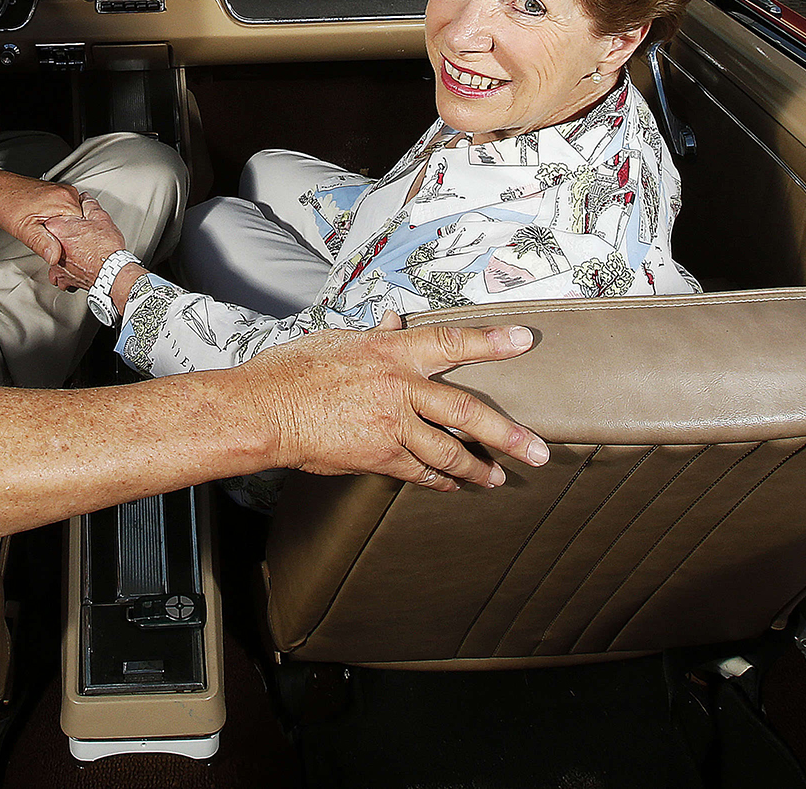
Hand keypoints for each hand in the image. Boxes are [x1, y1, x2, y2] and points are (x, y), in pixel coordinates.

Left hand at [0, 168, 85, 264]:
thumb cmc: (3, 203)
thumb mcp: (22, 229)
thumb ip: (41, 243)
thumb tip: (56, 256)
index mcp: (63, 200)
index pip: (85, 228)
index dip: (76, 245)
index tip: (68, 256)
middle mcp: (66, 194)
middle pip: (81, 225)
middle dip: (72, 240)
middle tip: (58, 252)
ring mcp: (62, 193)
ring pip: (74, 220)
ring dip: (67, 233)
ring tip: (53, 242)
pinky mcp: (56, 196)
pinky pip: (66, 214)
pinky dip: (62, 225)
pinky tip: (50, 232)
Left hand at [41, 198, 130, 290]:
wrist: (111, 273)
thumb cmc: (105, 248)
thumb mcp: (100, 218)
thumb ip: (89, 205)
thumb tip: (85, 199)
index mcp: (57, 227)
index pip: (53, 216)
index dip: (66, 217)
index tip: (74, 219)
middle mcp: (52, 247)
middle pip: (52, 237)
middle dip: (63, 236)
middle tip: (79, 234)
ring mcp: (56, 264)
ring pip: (54, 255)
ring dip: (64, 253)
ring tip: (79, 251)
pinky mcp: (63, 278)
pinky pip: (59, 274)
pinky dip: (65, 271)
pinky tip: (75, 266)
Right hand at [234, 319, 548, 490]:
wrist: (265, 411)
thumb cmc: (294, 370)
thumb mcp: (338, 340)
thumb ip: (376, 336)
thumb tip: (394, 319)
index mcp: (392, 352)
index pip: (451, 342)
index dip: (490, 342)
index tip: (523, 341)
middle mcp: (400, 388)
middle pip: (467, 412)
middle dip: (508, 435)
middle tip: (539, 451)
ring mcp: (391, 426)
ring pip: (449, 452)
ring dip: (478, 468)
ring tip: (499, 479)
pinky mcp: (378, 457)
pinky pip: (420, 471)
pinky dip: (440, 479)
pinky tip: (452, 486)